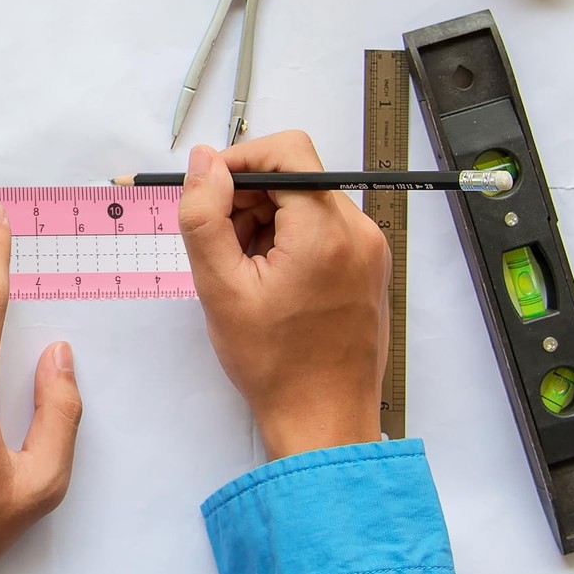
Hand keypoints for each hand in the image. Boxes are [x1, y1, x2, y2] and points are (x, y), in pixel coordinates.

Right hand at [178, 132, 389, 460]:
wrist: (324, 423)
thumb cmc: (274, 364)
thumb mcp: (220, 287)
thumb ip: (204, 215)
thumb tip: (203, 160)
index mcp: (327, 230)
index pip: (287, 151)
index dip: (241, 160)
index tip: (211, 193)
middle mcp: (358, 231)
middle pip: (295, 176)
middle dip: (249, 198)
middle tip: (223, 245)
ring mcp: (369, 249)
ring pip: (306, 201)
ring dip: (266, 220)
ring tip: (245, 271)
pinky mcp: (368, 265)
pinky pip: (322, 227)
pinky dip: (289, 238)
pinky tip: (269, 280)